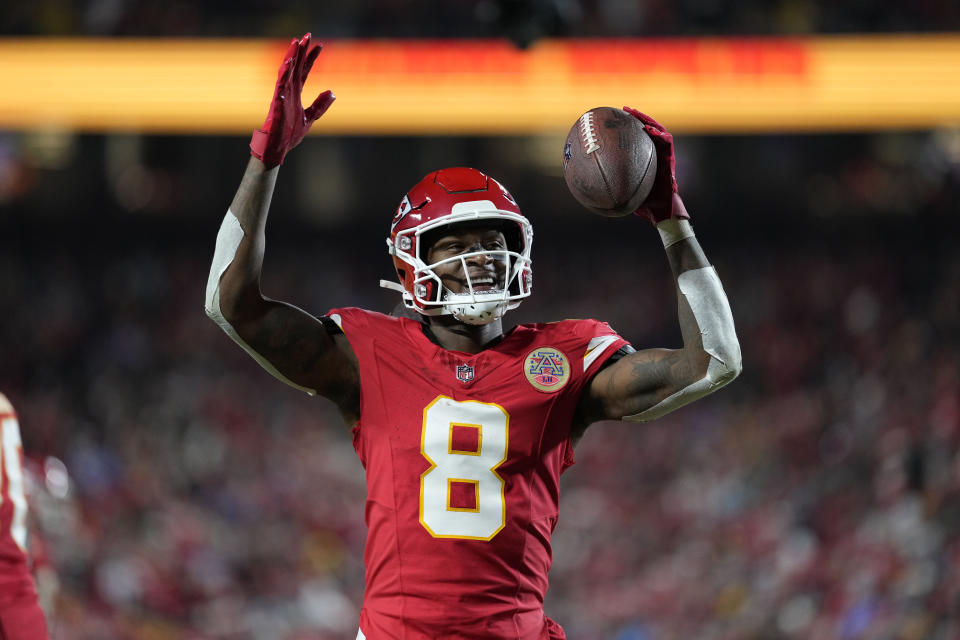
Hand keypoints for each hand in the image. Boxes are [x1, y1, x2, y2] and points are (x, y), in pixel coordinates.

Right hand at [250, 33, 334, 166]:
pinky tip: (287, 64)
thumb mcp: (310, 118)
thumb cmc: (289, 135)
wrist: (278, 150)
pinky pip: (280, 87)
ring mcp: (281, 96)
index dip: (311, 58)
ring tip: (296, 43)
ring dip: (291, 57)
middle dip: (300, 51)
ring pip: (286, 72)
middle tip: (307, 35)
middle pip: (295, 67)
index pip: (304, 71)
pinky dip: (283, 75)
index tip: (320, 45)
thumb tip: (332, 92)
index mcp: (296, 94)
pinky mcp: (276, 104)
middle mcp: (288, 92)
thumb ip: (320, 105)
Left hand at [623, 107, 688, 223]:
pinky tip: (649, 130)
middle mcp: (654, 156)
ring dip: (647, 120)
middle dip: (636, 118)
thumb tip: (587, 189)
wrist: (663, 212)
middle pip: (646, 131)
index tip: (613, 119)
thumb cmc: (644, 206)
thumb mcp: (623, 195)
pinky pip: (666, 143)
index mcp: (644, 161)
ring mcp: (663, 156)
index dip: (626, 129)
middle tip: (624, 109)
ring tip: (636, 113)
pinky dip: (659, 134)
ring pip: (657, 132)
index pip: (635, 141)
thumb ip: (612, 187)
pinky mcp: (671, 159)